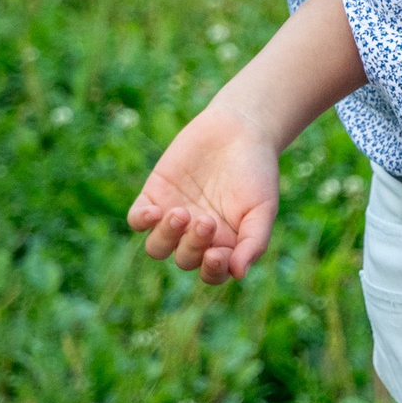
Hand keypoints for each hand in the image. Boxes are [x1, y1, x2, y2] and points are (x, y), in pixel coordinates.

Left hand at [126, 100, 282, 284]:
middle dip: (192, 245)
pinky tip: (155, 211)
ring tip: (181, 213)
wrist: (239, 129)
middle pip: (184, 259)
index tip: (216, 253)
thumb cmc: (257, 170)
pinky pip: (137, 221)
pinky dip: (142, 221)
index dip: (211, 270)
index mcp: (224, 243)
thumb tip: (238, 274)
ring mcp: (172, 218)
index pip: (212, 272)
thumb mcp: (264, 206)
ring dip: (166, 236)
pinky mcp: (154, 196)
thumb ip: (254, 241)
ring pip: (157, 247)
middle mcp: (195, 236)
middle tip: (206, 219)